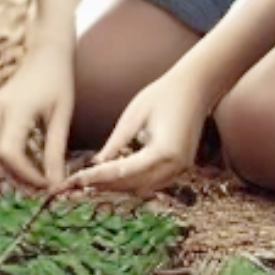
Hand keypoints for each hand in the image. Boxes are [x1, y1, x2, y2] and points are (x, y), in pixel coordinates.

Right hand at [0, 40, 76, 188]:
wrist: (46, 51)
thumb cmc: (59, 80)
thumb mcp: (61, 116)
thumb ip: (55, 150)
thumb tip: (55, 184)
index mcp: (16, 110)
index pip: (10, 153)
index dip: (26, 174)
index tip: (46, 184)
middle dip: (9, 177)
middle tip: (34, 187)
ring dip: (4, 170)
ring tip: (30, 179)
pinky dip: (3, 158)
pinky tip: (26, 163)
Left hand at [66, 69, 210, 195]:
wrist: (197, 86)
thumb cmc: (163, 94)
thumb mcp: (134, 115)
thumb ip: (116, 142)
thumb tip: (96, 163)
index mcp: (163, 151)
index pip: (124, 171)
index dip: (98, 177)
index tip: (77, 179)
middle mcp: (175, 165)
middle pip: (134, 185)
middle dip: (105, 186)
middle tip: (78, 184)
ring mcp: (181, 168)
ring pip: (144, 188)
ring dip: (119, 187)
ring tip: (92, 183)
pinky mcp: (182, 167)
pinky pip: (154, 182)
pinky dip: (133, 182)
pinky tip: (114, 178)